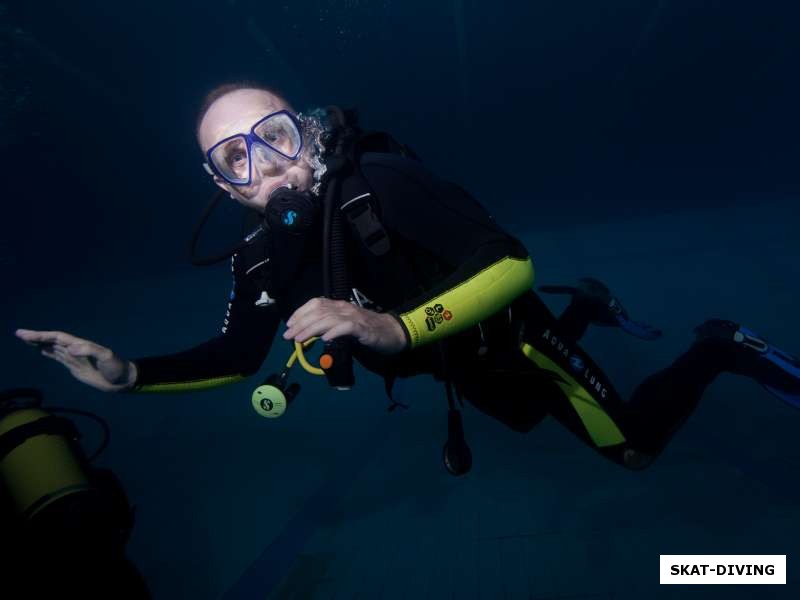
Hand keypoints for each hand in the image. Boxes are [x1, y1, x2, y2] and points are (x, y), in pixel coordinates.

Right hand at [15, 329, 137, 391]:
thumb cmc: (116, 367)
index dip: (42, 335)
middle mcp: (75, 348)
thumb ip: (90, 351)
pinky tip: (40, 350)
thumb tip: (70, 348)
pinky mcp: (75, 366)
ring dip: (40, 343)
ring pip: (53, 347)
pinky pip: (58, 357)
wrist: (121, 380)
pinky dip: (48, 352)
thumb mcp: (106, 357)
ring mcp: (74, 357)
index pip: (58, 337)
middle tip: (19, 334)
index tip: (27, 335)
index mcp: (81, 344)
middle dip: (36, 337)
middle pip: (52, 340)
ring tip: (25, 339)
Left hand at [283, 297, 407, 354]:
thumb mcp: (345, 326)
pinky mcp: (363, 328)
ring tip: (300, 339)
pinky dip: (333, 332)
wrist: (392, 333)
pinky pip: (345, 327)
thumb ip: (329, 327)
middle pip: (318, 312)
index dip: (300, 312)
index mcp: (339, 305)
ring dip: (311, 329)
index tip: (289, 324)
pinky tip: (324, 339)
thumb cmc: (367, 330)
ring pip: (328, 319)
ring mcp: (354, 316)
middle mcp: (344, 308)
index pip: (316, 303)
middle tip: (288, 335)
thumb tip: (308, 334)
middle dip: (301, 323)